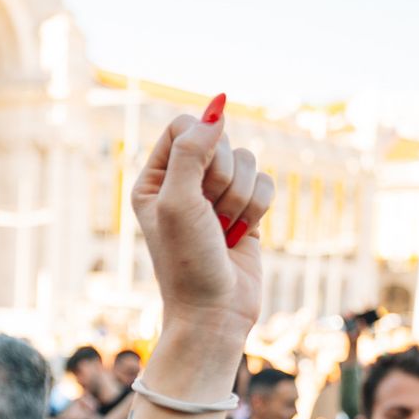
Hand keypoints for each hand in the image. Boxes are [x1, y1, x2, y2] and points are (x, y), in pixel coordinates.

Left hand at [130, 98, 274, 336]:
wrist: (214, 312)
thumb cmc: (186, 261)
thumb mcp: (179, 201)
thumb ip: (193, 151)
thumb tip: (217, 106)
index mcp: (153, 178)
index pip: (183, 126)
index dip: (201, 146)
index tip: (198, 183)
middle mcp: (182, 183)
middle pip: (218, 139)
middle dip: (222, 177)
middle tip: (208, 216)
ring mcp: (215, 195)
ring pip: (247, 159)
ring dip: (240, 197)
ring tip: (223, 230)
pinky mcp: (245, 209)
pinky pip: (265, 181)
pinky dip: (257, 207)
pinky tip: (240, 234)